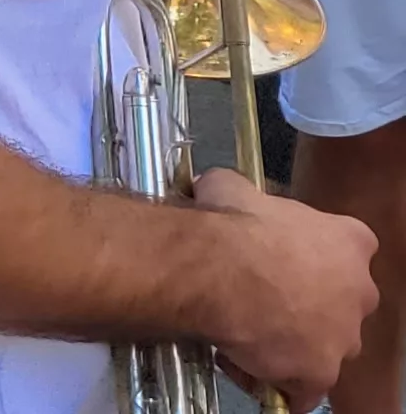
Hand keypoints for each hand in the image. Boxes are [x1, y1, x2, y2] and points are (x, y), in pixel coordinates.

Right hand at [200, 169, 380, 406]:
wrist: (216, 270)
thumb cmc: (229, 226)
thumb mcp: (231, 188)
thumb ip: (242, 194)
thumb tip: (215, 189)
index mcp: (350, 241)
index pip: (347, 253)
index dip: (311, 262)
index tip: (280, 265)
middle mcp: (360, 290)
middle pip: (341, 306)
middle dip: (308, 309)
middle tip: (262, 303)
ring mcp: (344, 335)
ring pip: (324, 349)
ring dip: (292, 347)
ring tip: (245, 337)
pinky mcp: (321, 371)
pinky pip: (302, 388)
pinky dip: (275, 382)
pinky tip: (242, 363)